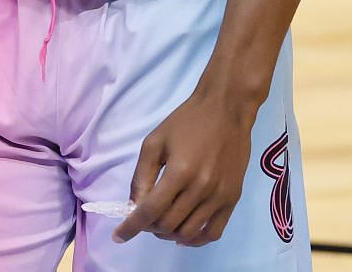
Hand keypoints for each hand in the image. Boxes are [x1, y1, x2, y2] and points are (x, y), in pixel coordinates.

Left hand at [112, 88, 255, 246]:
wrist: (226, 111)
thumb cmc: (185, 122)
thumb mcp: (154, 142)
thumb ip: (142, 175)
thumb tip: (134, 205)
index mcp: (179, 172)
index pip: (150, 210)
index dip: (131, 226)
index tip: (119, 236)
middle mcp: (202, 189)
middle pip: (169, 224)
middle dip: (149, 227)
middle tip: (142, 218)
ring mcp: (220, 197)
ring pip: (189, 232)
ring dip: (169, 234)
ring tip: (159, 225)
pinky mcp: (233, 199)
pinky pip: (214, 232)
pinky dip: (196, 239)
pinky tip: (182, 235)